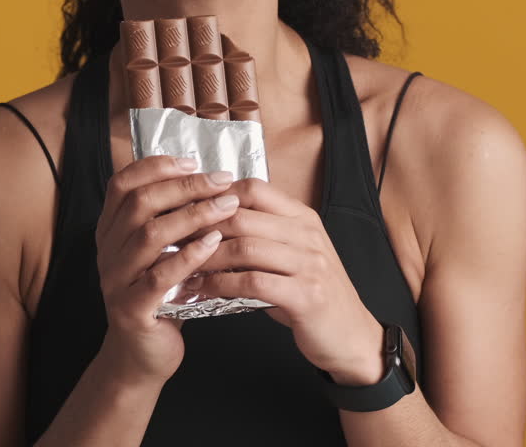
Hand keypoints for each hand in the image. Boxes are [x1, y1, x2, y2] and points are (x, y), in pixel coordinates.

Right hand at [94, 156, 239, 383]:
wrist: (141, 357)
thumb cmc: (160, 297)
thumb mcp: (160, 253)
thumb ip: (171, 219)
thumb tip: (209, 179)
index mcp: (111, 230)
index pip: (123, 183)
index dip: (156, 166)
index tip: (194, 161)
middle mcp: (107, 250)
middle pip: (140, 203)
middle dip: (185, 186)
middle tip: (223, 181)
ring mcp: (115, 279)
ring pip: (150, 235)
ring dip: (193, 216)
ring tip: (227, 207)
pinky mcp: (131, 308)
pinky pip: (159, 276)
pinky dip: (189, 256)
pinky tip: (214, 244)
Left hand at [184, 179, 385, 383]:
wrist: (351, 336)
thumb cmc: (313, 296)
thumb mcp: (291, 256)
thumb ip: (261, 237)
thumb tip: (209, 225)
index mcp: (303, 218)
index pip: (254, 188)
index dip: (215, 196)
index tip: (187, 210)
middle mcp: (307, 234)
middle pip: (242, 215)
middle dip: (201, 226)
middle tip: (173, 238)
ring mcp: (310, 263)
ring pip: (244, 247)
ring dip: (206, 257)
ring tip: (182, 266)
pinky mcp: (306, 294)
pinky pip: (252, 282)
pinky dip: (221, 285)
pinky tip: (203, 290)